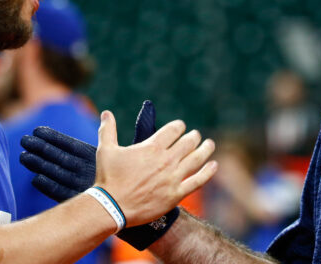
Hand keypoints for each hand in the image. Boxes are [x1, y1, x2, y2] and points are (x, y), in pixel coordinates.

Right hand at [20, 101, 216, 248]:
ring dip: (205, 149)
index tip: (180, 127)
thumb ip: (108, 129)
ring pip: (196, 159)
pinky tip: (214, 165)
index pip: (173, 130)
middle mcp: (166, 160)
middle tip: (195, 135)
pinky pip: (198, 181)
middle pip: (188, 142)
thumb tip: (106, 113)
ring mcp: (173, 177)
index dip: (179, 126)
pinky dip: (208, 172)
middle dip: (193, 136)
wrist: (112, 207)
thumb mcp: (106, 150)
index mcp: (152, 147)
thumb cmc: (108, 178)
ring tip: (209, 144)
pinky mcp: (176, 194)